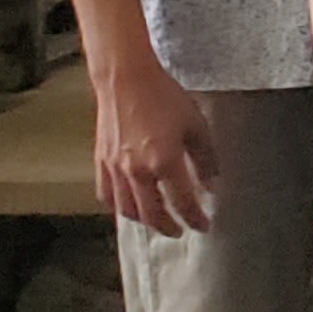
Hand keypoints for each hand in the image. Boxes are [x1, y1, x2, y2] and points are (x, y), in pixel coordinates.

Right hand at [92, 55, 217, 236]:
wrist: (126, 80)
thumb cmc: (164, 97)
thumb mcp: (195, 124)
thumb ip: (206, 158)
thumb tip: (212, 185)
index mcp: (164, 161)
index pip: (182, 202)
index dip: (195, 218)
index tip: (204, 225)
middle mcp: (137, 171)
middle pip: (152, 214)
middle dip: (168, 227)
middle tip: (180, 231)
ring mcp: (115, 169)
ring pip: (127, 209)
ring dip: (144, 221)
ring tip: (157, 222)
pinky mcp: (100, 162)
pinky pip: (107, 195)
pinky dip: (118, 207)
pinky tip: (129, 206)